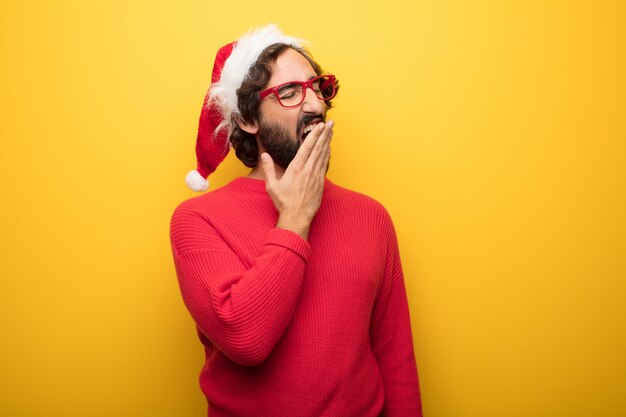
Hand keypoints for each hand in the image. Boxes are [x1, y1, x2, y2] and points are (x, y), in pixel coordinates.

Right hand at [261, 120, 333, 238]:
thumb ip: (268, 168)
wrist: (297, 217)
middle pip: (318, 148)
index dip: (314, 135)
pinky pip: (325, 165)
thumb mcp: (272, 185)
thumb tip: (264, 155)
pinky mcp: (320, 182)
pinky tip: (329, 149)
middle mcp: (308, 170)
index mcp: (296, 168)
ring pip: (323, 155)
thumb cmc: (284, 202)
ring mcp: (316, 176)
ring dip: (328, 142)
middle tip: (330, 123)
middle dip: (325, 134)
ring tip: (331, 131)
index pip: (307, 147)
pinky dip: (327, 155)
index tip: (320, 125)